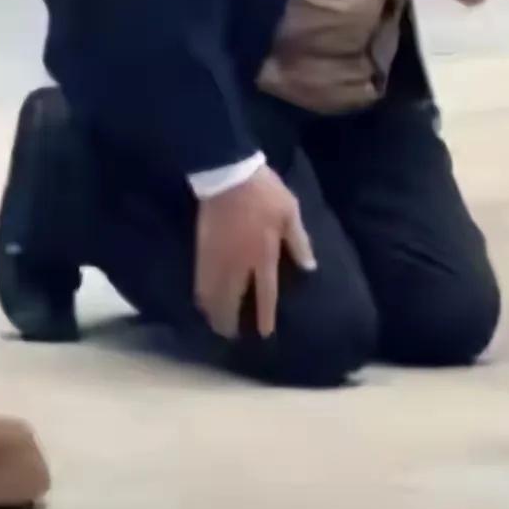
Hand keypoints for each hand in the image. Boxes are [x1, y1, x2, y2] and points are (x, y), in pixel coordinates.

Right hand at [194, 166, 315, 340]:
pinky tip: (201, 299)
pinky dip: (200, 294)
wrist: (227, 173)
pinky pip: (200, 279)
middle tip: (229, 336)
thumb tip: (309, 267)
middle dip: (229, 321)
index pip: (265, 294)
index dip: (264, 316)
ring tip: (214, 323)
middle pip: (231, 301)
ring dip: (213, 312)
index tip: (263, 333)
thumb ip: (299, 241)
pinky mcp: (202, 249)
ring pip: (212, 294)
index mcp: (263, 255)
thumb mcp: (289, 213)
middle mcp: (238, 264)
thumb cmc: (264, 192)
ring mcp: (217, 258)